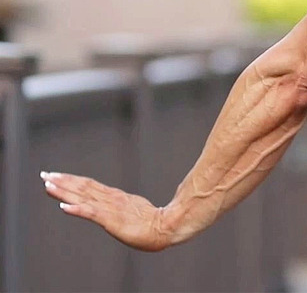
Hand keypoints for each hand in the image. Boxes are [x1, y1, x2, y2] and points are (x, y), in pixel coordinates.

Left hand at [40, 171, 169, 251]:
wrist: (167, 227)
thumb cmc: (152, 222)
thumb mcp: (134, 210)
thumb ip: (122, 206)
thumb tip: (116, 204)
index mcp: (115, 196)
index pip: (89, 185)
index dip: (71, 180)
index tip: (55, 176)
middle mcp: (110, 199)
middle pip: (83, 187)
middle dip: (62, 181)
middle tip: (44, 175)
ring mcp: (110, 208)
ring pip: (83, 197)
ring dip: (64, 191)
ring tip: (48, 186)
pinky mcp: (112, 220)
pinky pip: (91, 214)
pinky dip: (76, 209)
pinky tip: (63, 207)